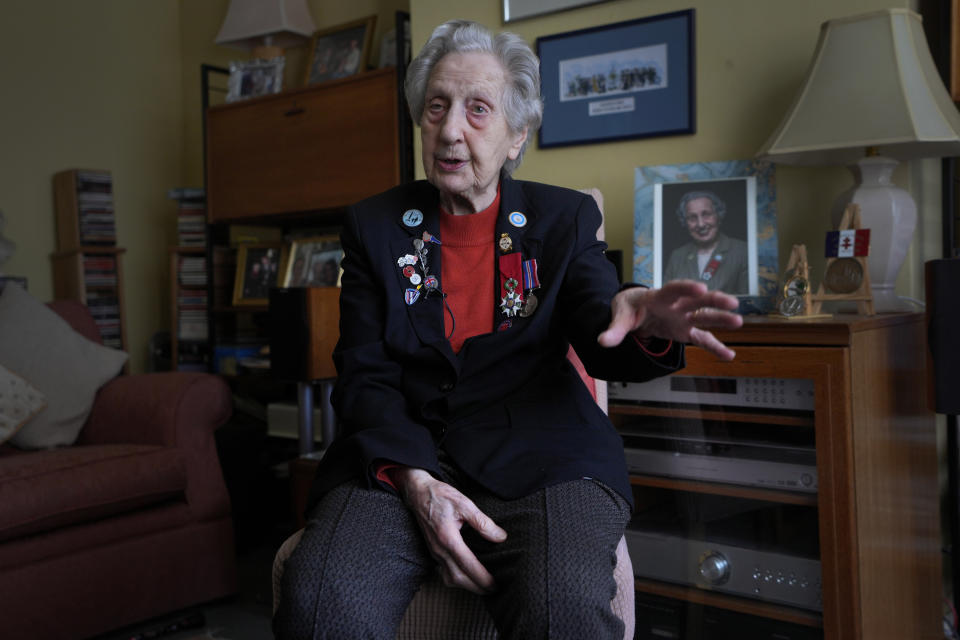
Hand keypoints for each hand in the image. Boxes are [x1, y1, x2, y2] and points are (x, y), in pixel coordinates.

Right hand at [389, 467, 506, 593]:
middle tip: (494, 590)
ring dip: (466, 586)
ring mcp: (434, 552)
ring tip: (483, 586)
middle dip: (476, 587)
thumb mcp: (465, 503)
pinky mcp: (433, 551)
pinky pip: (443, 572)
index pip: (467, 565)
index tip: (495, 584)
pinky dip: (457, 579)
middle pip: (458, 578)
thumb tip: (500, 537)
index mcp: (448, 538)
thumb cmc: (441, 496)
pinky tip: (467, 576)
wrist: (418, 493)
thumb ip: (482, 522)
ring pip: (449, 577)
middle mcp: (439, 549)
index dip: (482, 578)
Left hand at [597, 280, 742, 360]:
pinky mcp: (685, 331)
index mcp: (659, 296)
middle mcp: (676, 305)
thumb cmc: (628, 307)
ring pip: (705, 317)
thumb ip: (614, 329)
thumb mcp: (619, 315)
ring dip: (721, 319)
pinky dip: (715, 347)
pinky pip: (703, 339)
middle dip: (714, 300)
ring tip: (738, 322)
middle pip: (697, 301)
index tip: (701, 287)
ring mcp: (683, 318)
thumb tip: (603, 341)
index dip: (687, 287)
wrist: (634, 312)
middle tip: (732, 302)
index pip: (674, 289)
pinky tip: (729, 355)